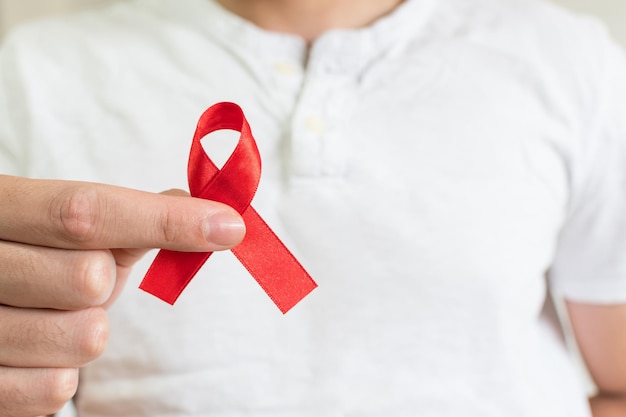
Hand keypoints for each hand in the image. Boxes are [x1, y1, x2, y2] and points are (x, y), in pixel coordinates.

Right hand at [0, 175, 244, 416]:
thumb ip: (133, 215)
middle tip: (87, 280)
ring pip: (83, 338)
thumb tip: (214, 210)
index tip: (228, 227)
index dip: (164, 220)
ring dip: (90, 329)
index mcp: (0, 208)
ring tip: (61, 315)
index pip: (84, 212)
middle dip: (106, 281)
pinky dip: (66, 371)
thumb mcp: (72, 231)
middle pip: (87, 277)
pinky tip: (45, 351)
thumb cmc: (39, 259)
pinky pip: (57, 388)